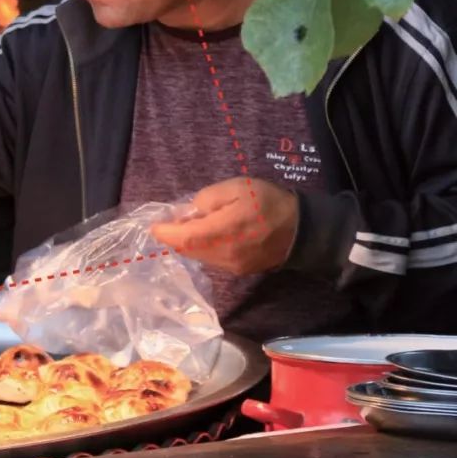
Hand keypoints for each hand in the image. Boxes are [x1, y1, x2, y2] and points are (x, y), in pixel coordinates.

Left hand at [150, 177, 298, 274]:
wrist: (303, 230)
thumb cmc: (269, 202)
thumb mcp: (239, 187)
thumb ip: (209, 197)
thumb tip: (190, 211)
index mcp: (225, 231)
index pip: (186, 238)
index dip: (166, 233)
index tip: (154, 226)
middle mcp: (225, 254)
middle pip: (189, 249)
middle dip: (175, 237)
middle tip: (170, 222)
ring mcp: (232, 266)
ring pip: (198, 257)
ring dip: (187, 243)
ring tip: (188, 226)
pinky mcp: (238, 271)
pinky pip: (211, 260)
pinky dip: (201, 249)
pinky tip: (204, 236)